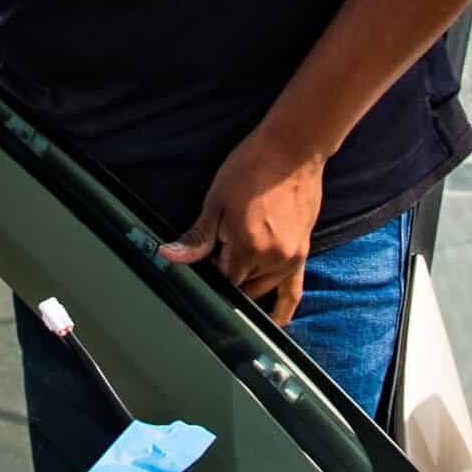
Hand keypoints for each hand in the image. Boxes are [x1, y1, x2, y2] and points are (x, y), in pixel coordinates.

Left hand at [160, 132, 327, 322]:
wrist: (292, 148)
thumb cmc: (251, 167)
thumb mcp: (217, 200)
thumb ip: (197, 236)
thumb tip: (169, 256)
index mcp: (246, 246)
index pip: (222, 281)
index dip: (210, 273)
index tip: (205, 261)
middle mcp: (271, 259)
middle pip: (242, 288)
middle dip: (228, 278)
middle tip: (220, 254)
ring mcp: (290, 259)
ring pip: (262, 290)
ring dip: (248, 285)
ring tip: (238, 264)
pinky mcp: (302, 254)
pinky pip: (293, 292)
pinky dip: (283, 310)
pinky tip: (275, 323)